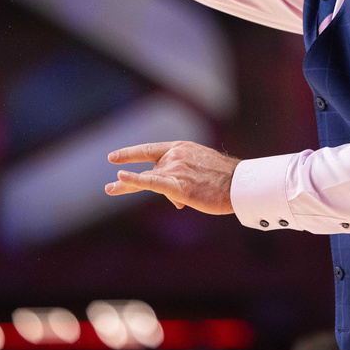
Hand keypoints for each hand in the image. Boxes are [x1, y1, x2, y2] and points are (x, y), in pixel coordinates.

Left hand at [105, 141, 239, 213]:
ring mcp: (176, 169)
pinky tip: (120, 177)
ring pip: (146, 179)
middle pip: (148, 170)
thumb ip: (184, 181)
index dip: (131, 154)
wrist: (241, 184)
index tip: (114, 158)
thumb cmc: (226, 181)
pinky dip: (134, 180)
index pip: (150, 150)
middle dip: (127, 179)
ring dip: (125, 186)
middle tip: (109, 185)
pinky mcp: (178, 185)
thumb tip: (175, 200)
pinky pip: (151, 182)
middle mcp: (175, 156)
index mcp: (182, 148)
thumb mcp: (202, 174)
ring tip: (109, 189)